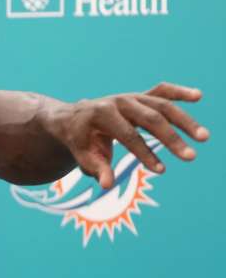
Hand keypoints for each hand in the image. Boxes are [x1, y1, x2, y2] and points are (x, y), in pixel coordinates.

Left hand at [44, 82, 209, 189]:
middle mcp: (119, 101)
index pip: (127, 135)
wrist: (74, 118)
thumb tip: (107, 185)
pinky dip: (180, 92)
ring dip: (185, 121)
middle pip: (150, 118)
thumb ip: (96, 169)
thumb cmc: (80, 141)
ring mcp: (131, 97)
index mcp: (101, 114)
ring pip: (162, 106)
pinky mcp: (141, 96)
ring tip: (204, 137)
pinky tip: (198, 95)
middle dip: (171, 139)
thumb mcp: (82, 156)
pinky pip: (162, 91)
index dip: (144, 153)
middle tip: (190, 157)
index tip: (160, 171)